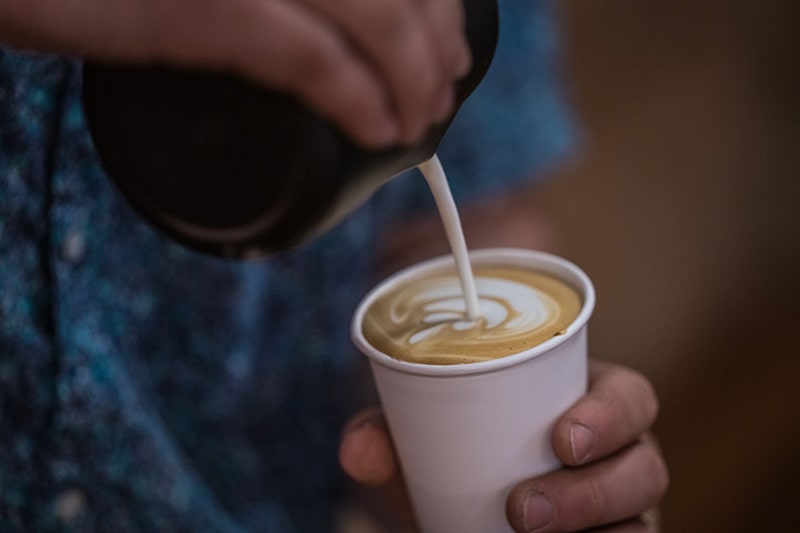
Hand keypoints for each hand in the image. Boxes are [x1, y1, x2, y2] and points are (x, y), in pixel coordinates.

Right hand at [1, 0, 470, 146]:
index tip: (450, 48)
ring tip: (419, 123)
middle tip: (441, 93)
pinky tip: (381, 130)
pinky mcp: (198, 6)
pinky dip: (356, 97)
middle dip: (436, 47)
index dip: (437, 5)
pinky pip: (305, 54)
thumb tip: (336, 36)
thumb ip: (281, 0)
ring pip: (374, 16)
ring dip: (413, 79)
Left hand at [339, 360, 668, 531]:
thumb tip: (357, 451)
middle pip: (645, 465)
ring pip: (643, 519)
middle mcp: (621, 452)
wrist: (462, 511)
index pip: (630, 395)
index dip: (612, 414)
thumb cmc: (458, 457)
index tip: (561, 438)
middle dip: (594, 491)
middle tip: (523, 510)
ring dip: (596, 529)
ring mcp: (624, 505)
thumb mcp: (425, 442)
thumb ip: (387, 435)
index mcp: (589, 401)